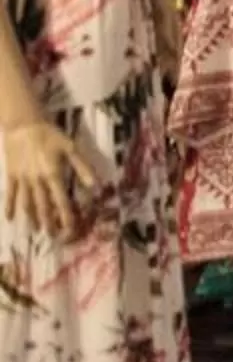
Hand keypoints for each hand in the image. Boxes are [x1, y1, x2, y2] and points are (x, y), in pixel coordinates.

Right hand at [4, 120, 90, 239]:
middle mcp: (37, 180)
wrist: (23, 125)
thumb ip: (83, 167)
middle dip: (49, 222)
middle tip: (54, 237)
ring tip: (35, 232)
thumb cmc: (50, 135)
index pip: (61, 201)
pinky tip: (9, 219)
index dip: (66, 216)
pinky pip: (9, 194)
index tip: (70, 229)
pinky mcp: (11, 175)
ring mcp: (22, 179)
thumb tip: (95, 186)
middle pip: (43, 206)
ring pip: (26, 203)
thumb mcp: (71, 148)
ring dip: (31, 218)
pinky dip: (9, 206)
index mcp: (53, 174)